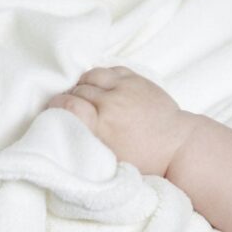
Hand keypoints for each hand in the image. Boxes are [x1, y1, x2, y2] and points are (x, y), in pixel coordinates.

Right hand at [47, 67, 199, 175]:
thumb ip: (87, 145)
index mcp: (103, 127)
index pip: (68, 105)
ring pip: (91, 76)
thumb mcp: (110, 162)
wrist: (178, 147)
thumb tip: (63, 136)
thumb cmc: (144, 161)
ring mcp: (126, 88)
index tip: (54, 111)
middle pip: (77, 90)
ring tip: (86, 97)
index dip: (56, 105)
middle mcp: (112, 104)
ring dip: (84, 85)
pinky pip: (109, 69)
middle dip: (70, 98)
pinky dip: (101, 77)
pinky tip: (101, 88)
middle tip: (71, 108)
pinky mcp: (137, 79)